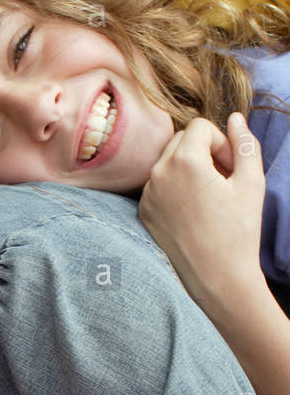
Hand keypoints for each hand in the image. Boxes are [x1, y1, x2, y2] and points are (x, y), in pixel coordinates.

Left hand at [139, 113, 265, 317]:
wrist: (216, 277)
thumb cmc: (238, 230)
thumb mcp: (251, 182)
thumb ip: (245, 144)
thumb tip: (236, 118)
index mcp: (184, 161)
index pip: (200, 126)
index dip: (221, 142)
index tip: (231, 167)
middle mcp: (157, 173)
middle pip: (180, 140)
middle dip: (204, 151)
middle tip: (223, 179)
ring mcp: (146, 193)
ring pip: (167, 161)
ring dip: (189, 168)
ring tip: (210, 195)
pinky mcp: (142, 210)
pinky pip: (158, 184)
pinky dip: (175, 187)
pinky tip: (194, 210)